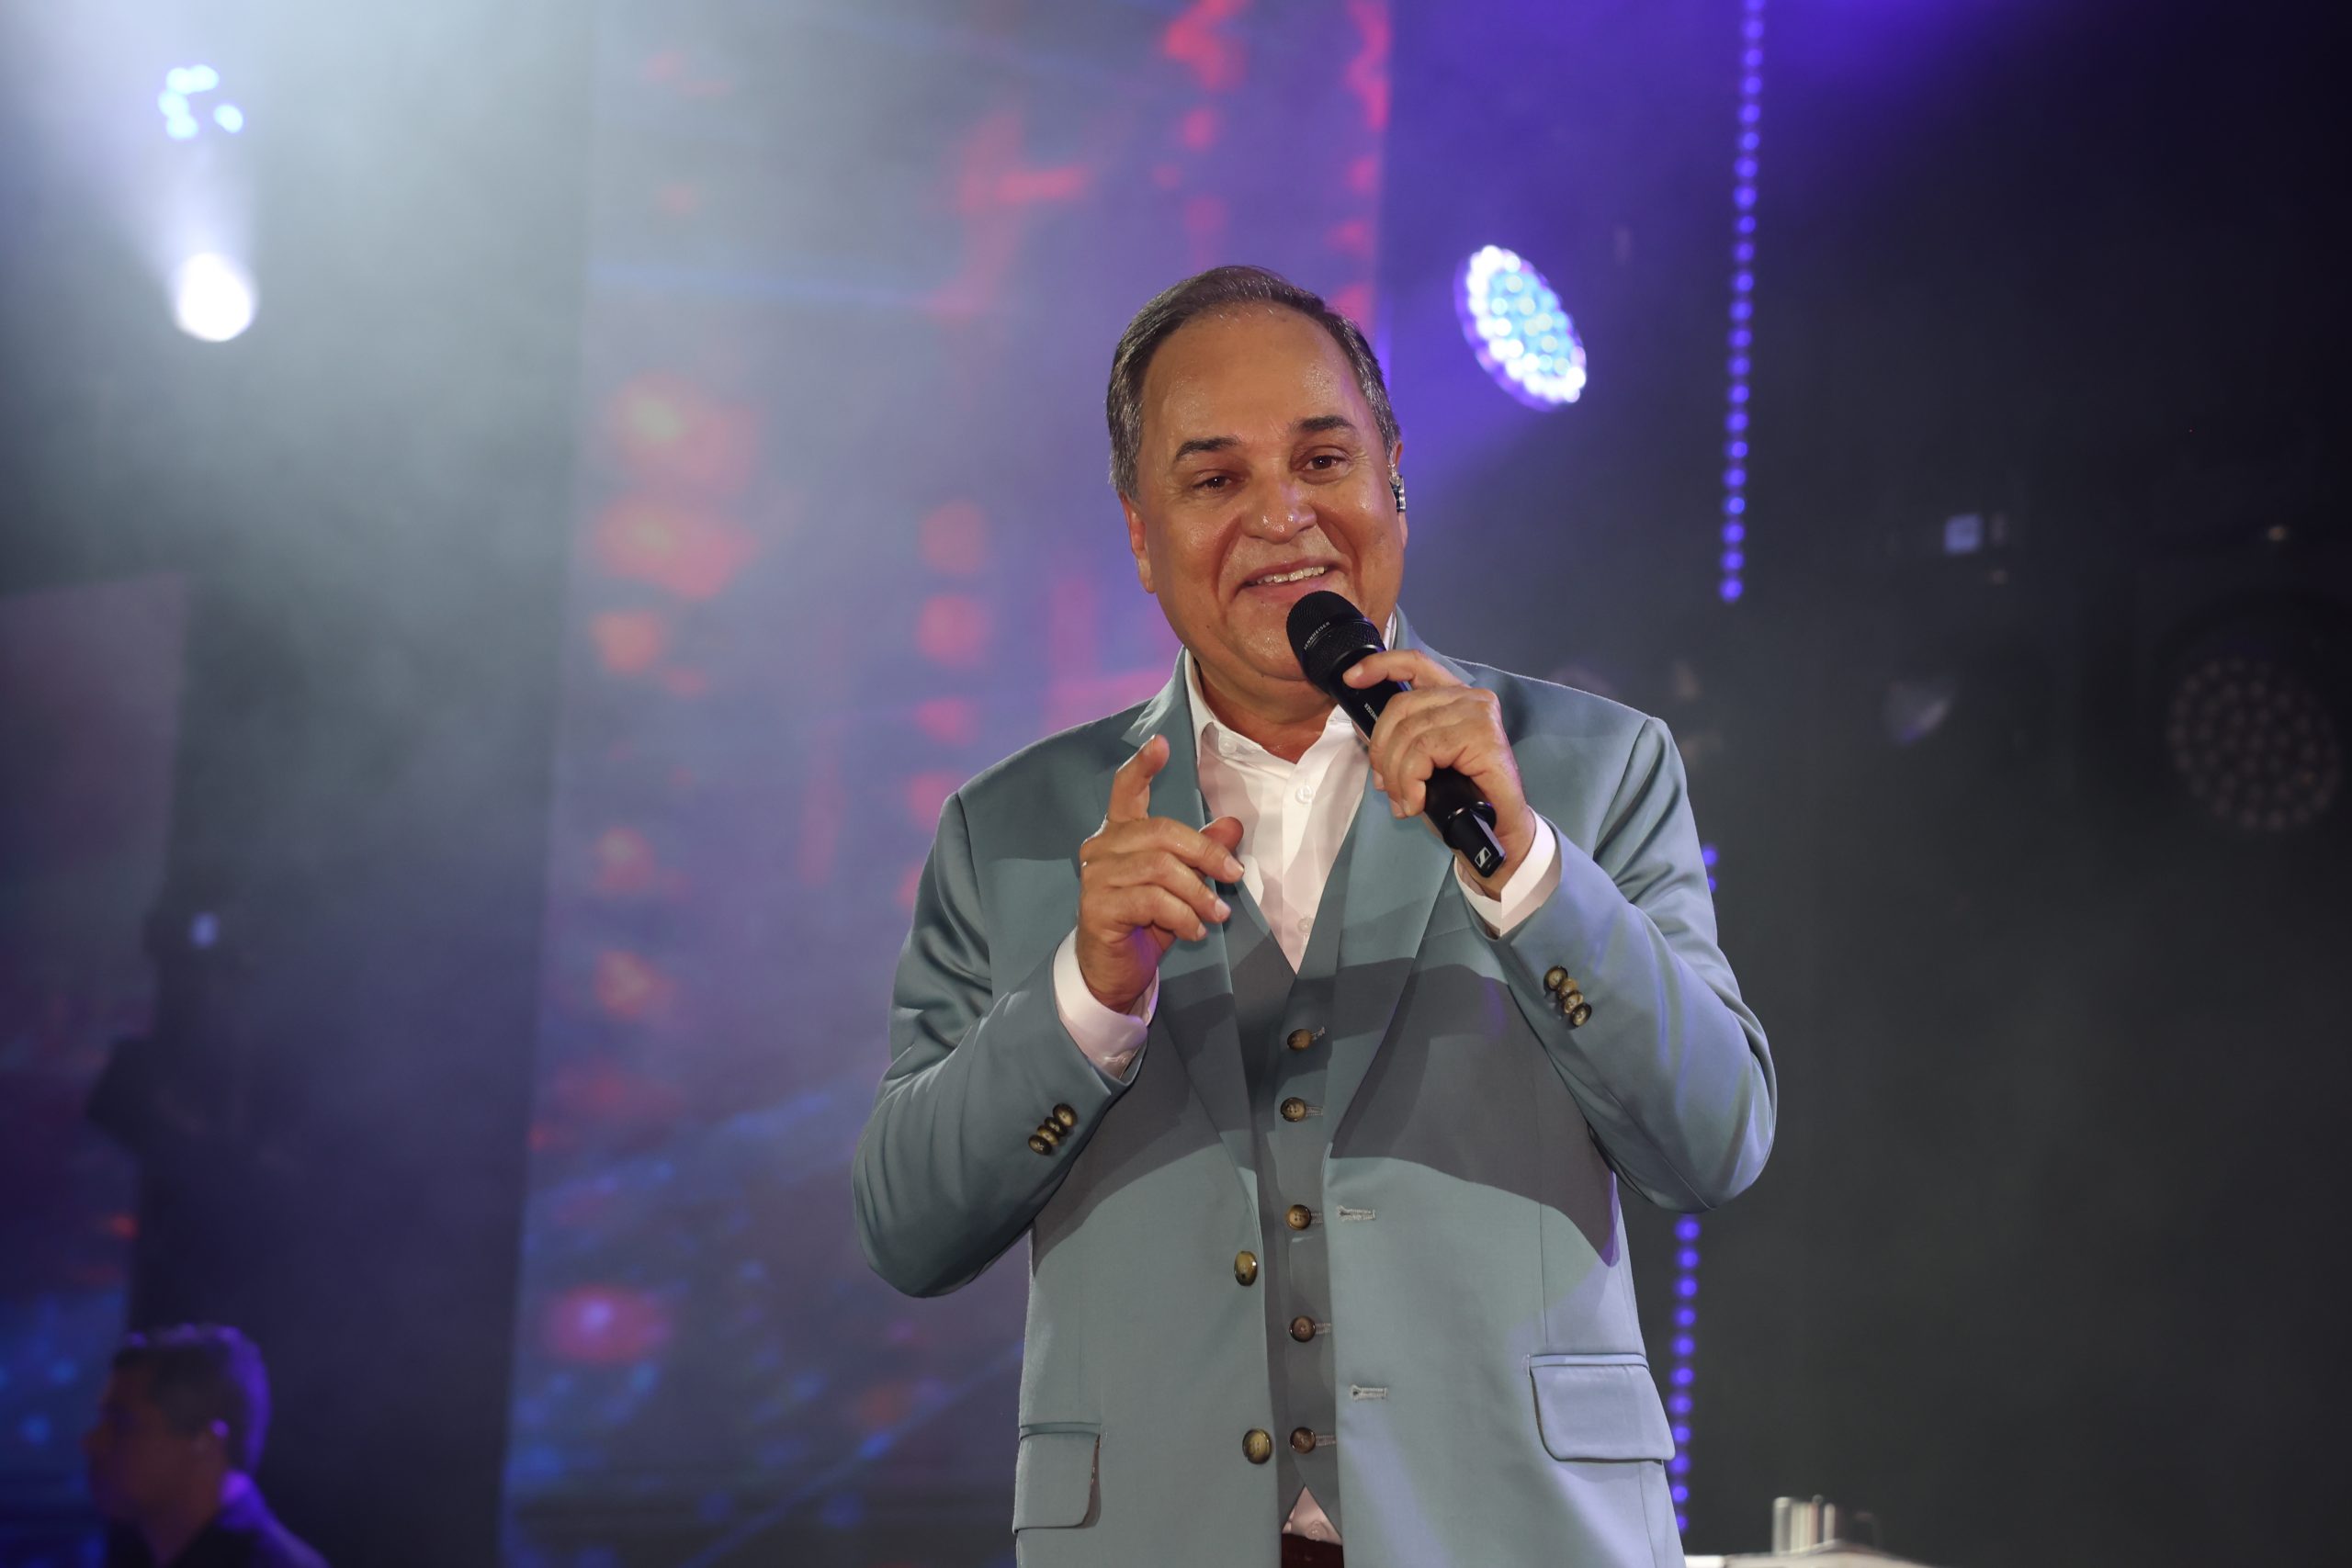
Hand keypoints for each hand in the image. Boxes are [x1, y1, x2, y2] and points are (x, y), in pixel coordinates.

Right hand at [1075, 734, 1246, 1011]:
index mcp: (1120, 833)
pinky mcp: (1097, 906)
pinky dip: (1182, 915)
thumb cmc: (1146, 923)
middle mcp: (1102, 847)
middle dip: (1205, 853)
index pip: (1125, 790)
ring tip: (1217, 915)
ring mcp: (1096, 876)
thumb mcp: (1182, 886)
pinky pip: (1151, 900)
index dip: (1143, 766)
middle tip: (1234, 876)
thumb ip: (1202, 854)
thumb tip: (1232, 825)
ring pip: (1159, 868)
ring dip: (1197, 893)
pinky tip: (1195, 931)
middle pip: (1161, 832)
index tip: (1162, 743)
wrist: (1114, 972)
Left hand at [1344, 650, 1535, 896]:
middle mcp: (1470, 697)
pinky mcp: (1482, 734)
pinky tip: (1417, 801)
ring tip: (1404, 801)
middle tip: (1385, 786)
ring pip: (1409, 733)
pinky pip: (1423, 751)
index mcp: (1454, 696)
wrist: (1499, 830)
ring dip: (1396, 775)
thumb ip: (1399, 739)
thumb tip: (1363, 730)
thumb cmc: (1462, 797)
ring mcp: (1478, 713)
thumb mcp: (1421, 762)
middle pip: (1401, 706)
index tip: (1351, 678)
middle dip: (1381, 750)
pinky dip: (1410, 781)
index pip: (1415, 664)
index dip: (1379, 665)